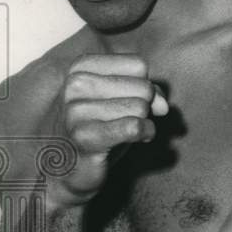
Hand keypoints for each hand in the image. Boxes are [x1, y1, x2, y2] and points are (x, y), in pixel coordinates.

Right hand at [49, 54, 167, 206]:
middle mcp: (75, 85)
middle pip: (143, 87)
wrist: (69, 167)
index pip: (137, 65)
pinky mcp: (85, 137)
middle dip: (146, 106)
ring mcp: (76, 111)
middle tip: (128, 119)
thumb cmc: (100, 126)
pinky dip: (145, 133)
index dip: (146, 84)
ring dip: (144, 122)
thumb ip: (148, 90)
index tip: (133, 100)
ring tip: (125, 131)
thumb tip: (163, 106)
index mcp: (81, 67)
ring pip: (141, 108)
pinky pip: (135, 127)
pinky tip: (136, 139)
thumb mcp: (121, 98)